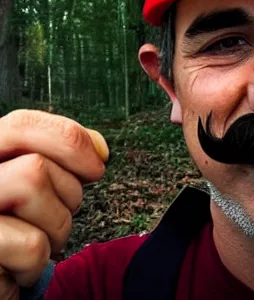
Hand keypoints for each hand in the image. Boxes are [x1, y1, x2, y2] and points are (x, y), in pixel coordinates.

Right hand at [0, 109, 108, 297]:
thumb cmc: (15, 229)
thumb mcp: (36, 183)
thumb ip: (64, 155)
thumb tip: (100, 149)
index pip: (24, 124)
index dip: (70, 139)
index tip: (97, 165)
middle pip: (35, 163)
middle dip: (68, 189)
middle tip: (65, 210)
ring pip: (33, 193)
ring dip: (57, 226)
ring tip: (39, 240)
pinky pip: (31, 244)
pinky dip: (38, 262)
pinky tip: (18, 268)